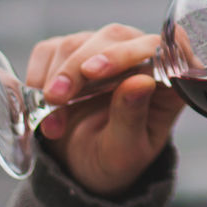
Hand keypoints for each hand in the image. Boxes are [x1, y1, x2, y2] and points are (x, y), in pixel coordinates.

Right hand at [26, 26, 183, 196]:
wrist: (80, 169)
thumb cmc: (114, 161)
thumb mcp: (124, 151)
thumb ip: (132, 116)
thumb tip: (141, 81)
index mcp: (168, 80)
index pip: (158, 46)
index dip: (128, 52)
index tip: (94, 71)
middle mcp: (139, 55)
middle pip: (112, 38)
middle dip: (78, 67)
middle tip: (57, 97)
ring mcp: (104, 50)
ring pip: (77, 43)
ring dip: (57, 80)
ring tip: (53, 124)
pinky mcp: (72, 51)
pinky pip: (50, 51)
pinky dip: (39, 79)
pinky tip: (44, 109)